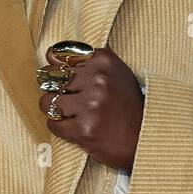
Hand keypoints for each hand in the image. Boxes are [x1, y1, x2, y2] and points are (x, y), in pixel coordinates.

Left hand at [39, 43, 142, 169]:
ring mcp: (90, 105)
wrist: (144, 138)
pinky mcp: (84, 129)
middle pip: (51, 78)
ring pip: (48, 101)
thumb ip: (87, 62)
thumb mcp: (115, 72)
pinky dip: (60, 127)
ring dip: (55, 110)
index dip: (56, 68)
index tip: (63, 78)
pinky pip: (53, 124)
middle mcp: (98, 80)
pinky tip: (74, 127)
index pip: (59, 55)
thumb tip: (50, 55)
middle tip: (67, 99)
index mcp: (104, 61)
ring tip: (71, 114)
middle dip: (54, 89)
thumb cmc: (127, 105)